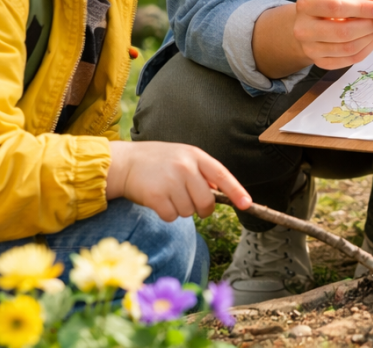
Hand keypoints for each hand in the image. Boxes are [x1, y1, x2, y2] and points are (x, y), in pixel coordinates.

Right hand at [107, 141, 250, 221]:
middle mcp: (185, 167)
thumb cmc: (158, 162)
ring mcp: (171, 181)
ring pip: (189, 211)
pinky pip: (172, 217)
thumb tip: (222, 191)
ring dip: (180, 209)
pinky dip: (167, 214)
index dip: (236, 191)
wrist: (124, 162)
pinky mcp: (157, 196)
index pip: (222, 175)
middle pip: (206, 202)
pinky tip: (159, 201)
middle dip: (202, 209)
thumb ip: (202, 171)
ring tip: (168, 194)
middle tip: (190, 202)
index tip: (247, 204)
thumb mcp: (183, 157)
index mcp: (196, 156)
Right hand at [255, 0, 372, 76]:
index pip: (337, 7)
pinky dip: (366, 49)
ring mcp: (310, 49)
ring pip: (349, 48)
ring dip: (369, 37)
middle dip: (369, 26)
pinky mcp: (320, 62)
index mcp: (306, 4)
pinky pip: (350, 60)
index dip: (363, 9)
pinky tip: (368, 38)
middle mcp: (303, 29)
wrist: (309, 24)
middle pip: (343, 32)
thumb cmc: (327, 2)